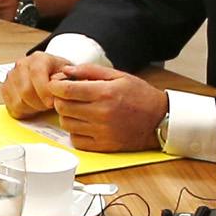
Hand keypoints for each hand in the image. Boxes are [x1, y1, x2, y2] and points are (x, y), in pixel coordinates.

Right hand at [0, 52, 67, 115]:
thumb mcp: (70, 72)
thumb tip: (68, 86)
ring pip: (19, 101)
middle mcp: (21, 65)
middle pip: (26, 91)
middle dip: (40, 103)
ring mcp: (11, 77)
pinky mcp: (5, 89)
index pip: (37, 74)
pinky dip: (24, 111)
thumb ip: (72, 78)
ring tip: (42, 105)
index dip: (44, 91)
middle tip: (50, 106)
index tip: (52, 103)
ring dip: (33, 108)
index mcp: (38, 58)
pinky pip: (12, 107)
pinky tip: (33, 106)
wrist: (49, 72)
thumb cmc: (59, 74)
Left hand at [48, 64, 168, 152]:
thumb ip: (90, 70)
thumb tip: (66, 70)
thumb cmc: (140, 95)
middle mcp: (101, 113)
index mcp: (105, 93)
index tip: (55, 84)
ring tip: (77, 110)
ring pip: (66, 124)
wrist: (160, 119)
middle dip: (60, 99)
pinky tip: (83, 124)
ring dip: (66, 115)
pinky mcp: (103, 146)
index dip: (55, 86)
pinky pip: (76, 140)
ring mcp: (102, 131)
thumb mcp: (119, 75)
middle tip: (67, 96)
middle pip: (62, 107)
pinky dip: (75, 132)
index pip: (66, 90)